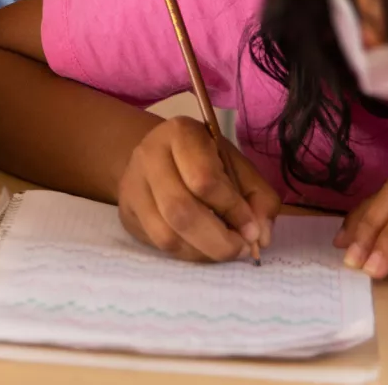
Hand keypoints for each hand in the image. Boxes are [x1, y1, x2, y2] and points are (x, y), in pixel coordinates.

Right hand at [117, 116, 280, 261]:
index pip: (204, 179)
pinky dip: (187, 254)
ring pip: (166, 234)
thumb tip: (260, 236)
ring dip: (202, 252)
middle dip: (217, 240)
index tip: (252, 228)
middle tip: (241, 249)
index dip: (232, 209)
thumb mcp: (236, 166)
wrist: (157, 156)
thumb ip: (258, 197)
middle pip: (180, 210)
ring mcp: (133, 185)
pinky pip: (158, 245)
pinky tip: (202, 247)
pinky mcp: (127, 212)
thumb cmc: (204, 160)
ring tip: (223, 249)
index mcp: (181, 134)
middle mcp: (149, 155)